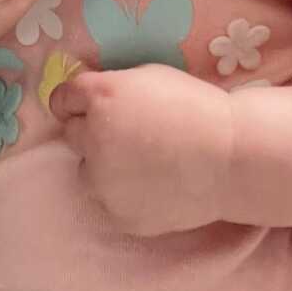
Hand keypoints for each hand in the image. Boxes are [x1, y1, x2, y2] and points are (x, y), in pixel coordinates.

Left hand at [50, 64, 233, 236]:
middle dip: (91, 131)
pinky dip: (121, 193)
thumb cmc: (193, 106)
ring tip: (140, 162)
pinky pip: (107, 199)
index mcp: (101, 96)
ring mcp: (103, 180)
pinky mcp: (118, 213)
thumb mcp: (147, 77)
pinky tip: (151, 184)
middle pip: (71, 134)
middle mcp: (93, 137)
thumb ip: (111, 86)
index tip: (87, 106)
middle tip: (125, 133)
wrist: (230, 157)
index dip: (75, 101)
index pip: (61, 98)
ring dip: (102, 165)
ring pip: (86, 170)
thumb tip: (87, 96)